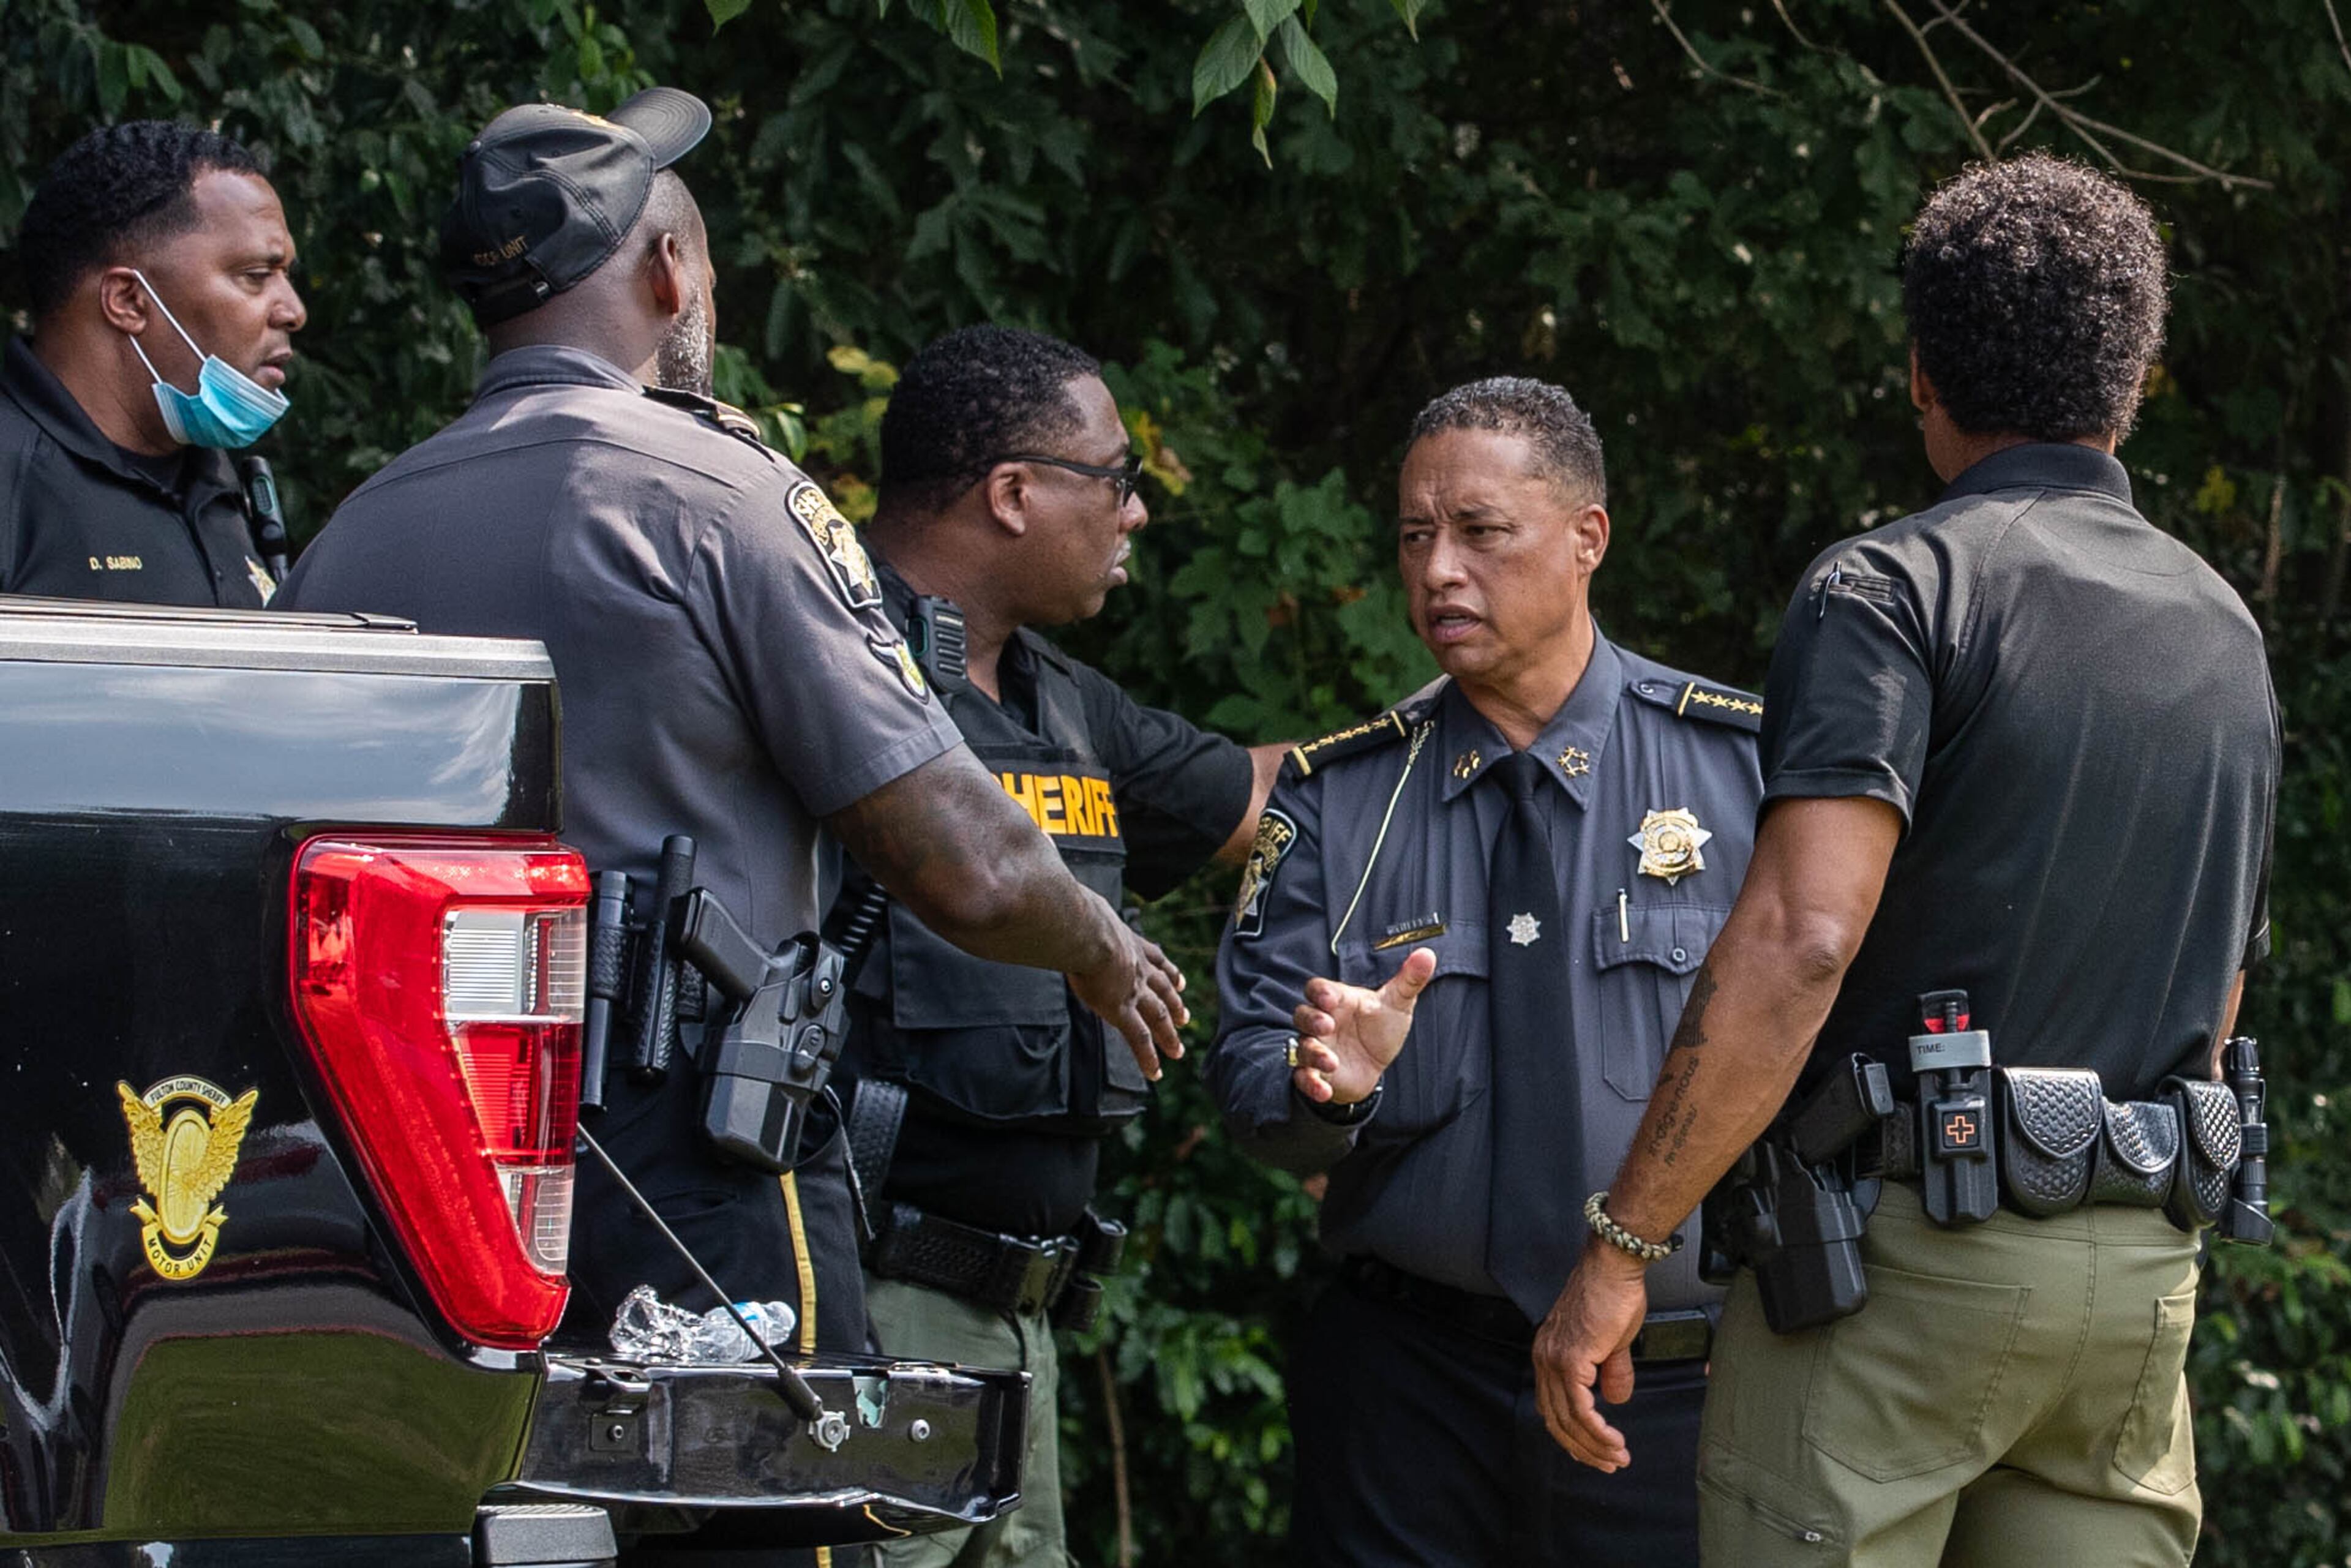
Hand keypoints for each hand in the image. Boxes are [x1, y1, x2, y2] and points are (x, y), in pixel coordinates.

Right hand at [1067, 910, 1188, 1080]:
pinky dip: (1148, 1057)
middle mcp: (1137, 968)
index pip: (1154, 958)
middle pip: (1162, 990)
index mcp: (1129, 943)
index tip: (1180, 980)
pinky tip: (1155, 1073)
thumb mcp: (1082, 907)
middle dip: (1175, 1005)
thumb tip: (1053, 895)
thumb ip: (1075, 908)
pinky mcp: (1120, 1010)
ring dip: (1169, 1034)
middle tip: (1186, 1018)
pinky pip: (1139, 1039)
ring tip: (1178, 1050)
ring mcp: (1131, 990)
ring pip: (1157, 1016)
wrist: (1087, 930)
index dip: (1168, 970)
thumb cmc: (1075, 914)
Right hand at [1288, 947, 1435, 1103]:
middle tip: (1328, 1026)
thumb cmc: (1381, 1028)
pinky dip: (1310, 1084)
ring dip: (1313, 1054)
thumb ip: (1410, 980)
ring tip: (1331, 1062)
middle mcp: (1322, 1023)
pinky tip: (1325, 1091)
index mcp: (1338, 1001)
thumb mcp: (1398, 1004)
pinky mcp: (1317, 1073)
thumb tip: (1427, 954)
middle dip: (1312, 1020)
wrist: (1376, 1065)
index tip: (1331, 999)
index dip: (1320, 992)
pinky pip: (1304, 1077)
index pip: (1318, 989)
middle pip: (1302, 1015)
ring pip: (1302, 1046)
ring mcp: (1317, 1047)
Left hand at [1532, 1241, 1649, 1471]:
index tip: (1593, 1452)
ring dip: (1594, 1445)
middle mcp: (1544, 1358)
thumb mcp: (1613, 1342)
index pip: (1552, 1406)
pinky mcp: (1570, 1360)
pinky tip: (1613, 1441)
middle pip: (1556, 1419)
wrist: (1613, 1267)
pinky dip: (1597, 1431)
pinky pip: (1580, 1409)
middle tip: (1609, 1464)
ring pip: (1567, 1419)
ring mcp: (1553, 1359)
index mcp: (1549, 1353)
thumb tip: (1615, 1398)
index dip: (1572, 1434)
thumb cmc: (1612, 1294)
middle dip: (1584, 1449)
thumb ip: (1610, 1371)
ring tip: (1617, 1457)